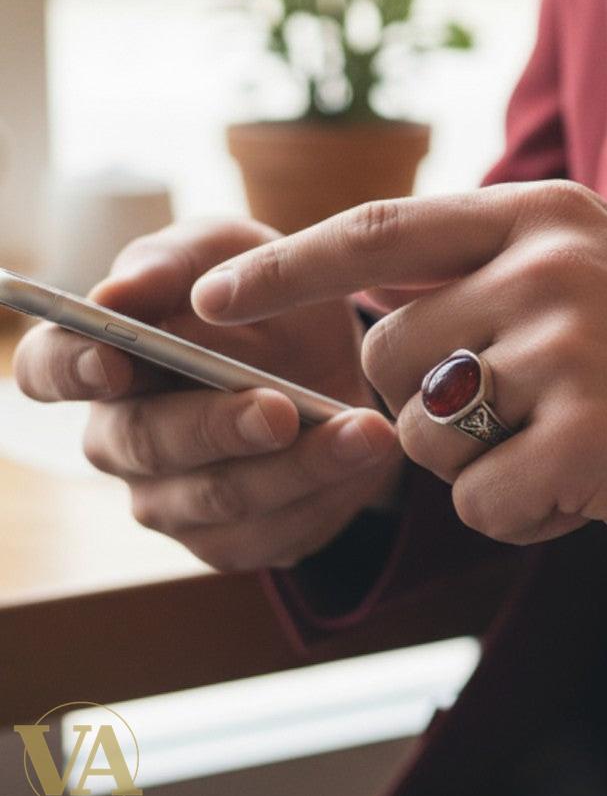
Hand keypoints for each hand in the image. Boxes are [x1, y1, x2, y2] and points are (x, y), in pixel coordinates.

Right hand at [14, 220, 401, 571]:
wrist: (340, 362)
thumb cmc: (267, 301)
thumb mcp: (233, 255)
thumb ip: (177, 263)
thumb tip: (115, 292)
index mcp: (108, 359)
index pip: (51, 370)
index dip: (71, 370)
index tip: (115, 363)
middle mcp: (126, 437)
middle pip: (145, 443)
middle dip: (216, 425)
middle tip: (280, 408)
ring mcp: (174, 499)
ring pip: (220, 496)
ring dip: (297, 466)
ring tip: (364, 432)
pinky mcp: (233, 540)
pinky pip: (272, 531)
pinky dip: (327, 493)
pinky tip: (367, 457)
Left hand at [191, 182, 606, 558]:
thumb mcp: (600, 266)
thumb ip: (493, 265)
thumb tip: (374, 288)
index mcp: (544, 215)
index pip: (377, 229)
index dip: (283, 266)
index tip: (210, 296)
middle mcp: (549, 266)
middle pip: (386, 354)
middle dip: (421, 406)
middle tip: (507, 419)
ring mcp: (568, 347)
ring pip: (425, 434)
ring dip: (475, 463)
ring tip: (564, 449)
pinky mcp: (586, 436)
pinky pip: (480, 501)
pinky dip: (520, 513)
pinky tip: (591, 489)